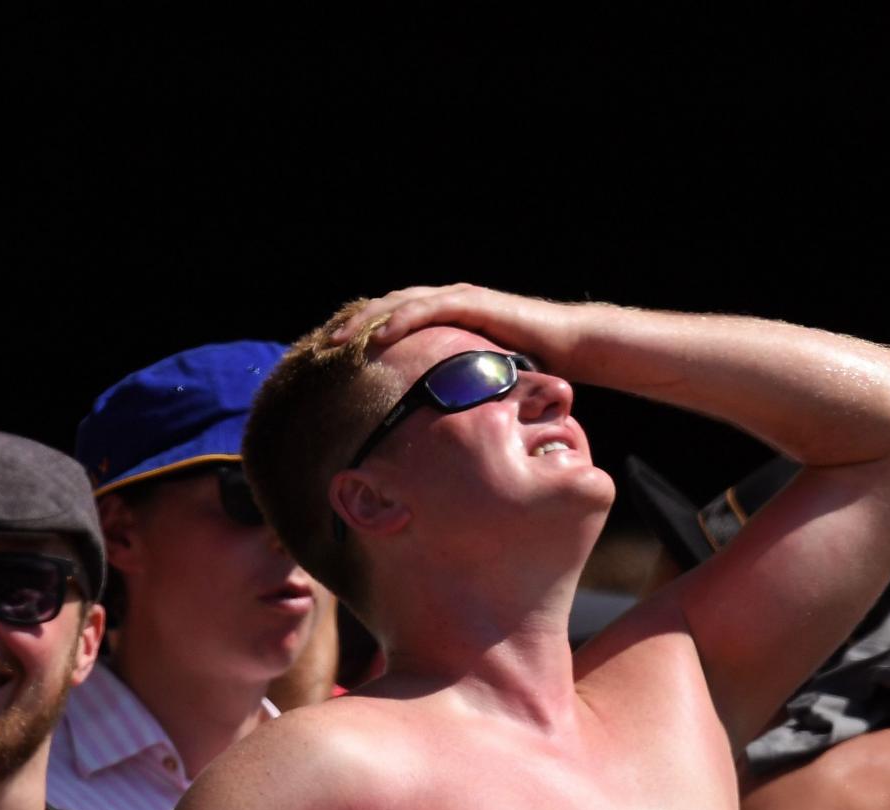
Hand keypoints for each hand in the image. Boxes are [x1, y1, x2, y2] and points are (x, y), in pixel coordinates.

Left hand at [329, 284, 591, 368]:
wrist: (571, 348)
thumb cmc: (531, 369)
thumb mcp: (481, 382)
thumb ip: (455, 393)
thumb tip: (432, 432)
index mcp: (443, 321)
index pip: (390, 324)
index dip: (359, 337)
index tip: (330, 361)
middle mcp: (445, 302)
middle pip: (384, 310)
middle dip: (350, 328)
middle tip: (318, 350)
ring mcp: (457, 298)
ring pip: (397, 304)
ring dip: (364, 322)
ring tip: (336, 343)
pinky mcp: (471, 301)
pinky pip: (426, 307)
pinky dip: (400, 320)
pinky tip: (378, 336)